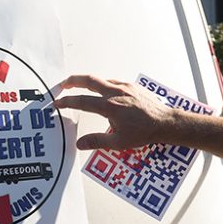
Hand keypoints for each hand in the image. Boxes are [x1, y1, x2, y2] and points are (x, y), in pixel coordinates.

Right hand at [56, 74, 175, 150]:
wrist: (165, 122)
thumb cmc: (144, 132)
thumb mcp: (118, 142)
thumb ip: (96, 141)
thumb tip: (80, 143)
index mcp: (109, 107)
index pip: (82, 101)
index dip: (67, 102)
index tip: (57, 103)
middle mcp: (115, 93)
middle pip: (88, 80)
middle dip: (73, 81)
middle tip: (63, 84)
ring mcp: (125, 87)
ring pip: (102, 80)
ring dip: (89, 82)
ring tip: (82, 87)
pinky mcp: (133, 86)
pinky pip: (114, 82)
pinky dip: (105, 85)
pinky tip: (105, 92)